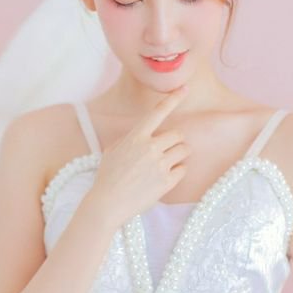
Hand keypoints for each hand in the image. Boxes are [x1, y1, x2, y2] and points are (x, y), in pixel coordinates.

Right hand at [88, 86, 191, 227]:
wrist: (107, 204)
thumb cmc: (108, 176)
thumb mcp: (113, 151)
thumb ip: (131, 140)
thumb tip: (144, 136)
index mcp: (136, 137)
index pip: (157, 113)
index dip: (173, 99)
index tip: (184, 88)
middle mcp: (150, 147)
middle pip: (178, 135)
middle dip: (174, 142)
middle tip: (164, 152)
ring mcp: (160, 164)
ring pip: (184, 150)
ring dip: (178, 155)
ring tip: (165, 164)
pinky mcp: (167, 182)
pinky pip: (183, 169)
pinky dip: (178, 172)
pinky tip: (164, 178)